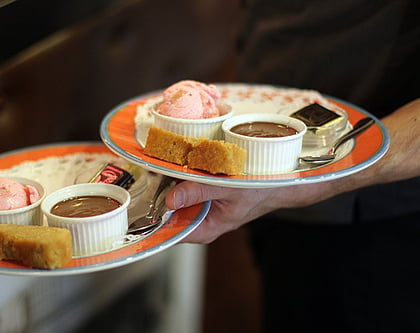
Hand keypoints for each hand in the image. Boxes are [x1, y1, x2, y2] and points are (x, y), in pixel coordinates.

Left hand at [165, 98, 419, 243]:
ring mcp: (202, 202)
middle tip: (140, 167)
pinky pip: (186, 178)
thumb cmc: (264, 188)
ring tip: (153, 156)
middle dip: (155, 189)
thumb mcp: (231, 189)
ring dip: (166, 175)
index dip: (150, 217)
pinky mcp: (207, 187)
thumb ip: (199, 192)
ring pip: (175, 190)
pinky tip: (173, 153)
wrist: (286, 177)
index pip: (168, 230)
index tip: (136, 200)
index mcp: (204, 228)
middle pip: (167, 207)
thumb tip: (170, 198)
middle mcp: (200, 217)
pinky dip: (180, 167)